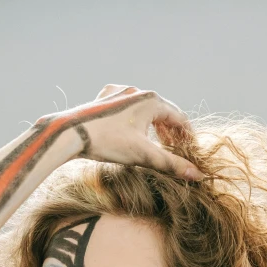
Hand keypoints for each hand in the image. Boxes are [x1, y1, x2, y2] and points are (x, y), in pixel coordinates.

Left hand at [41, 84, 204, 180]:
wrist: (70, 134)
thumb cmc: (107, 143)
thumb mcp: (143, 155)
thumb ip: (170, 164)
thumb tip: (196, 174)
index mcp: (151, 101)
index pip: (179, 117)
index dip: (187, 135)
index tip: (191, 149)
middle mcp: (137, 91)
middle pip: (162, 111)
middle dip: (170, 130)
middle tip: (175, 147)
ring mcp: (118, 93)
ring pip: (143, 107)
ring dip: (153, 123)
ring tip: (157, 138)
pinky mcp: (103, 98)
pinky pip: (125, 105)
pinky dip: (133, 116)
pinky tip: (131, 125)